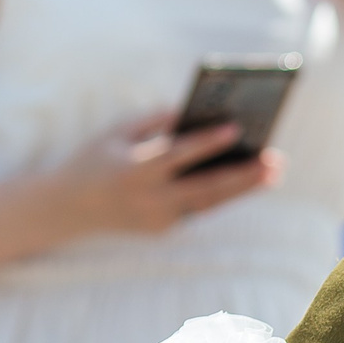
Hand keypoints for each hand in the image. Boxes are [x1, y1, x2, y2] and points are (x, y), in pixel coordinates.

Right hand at [54, 109, 283, 237]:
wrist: (69, 207)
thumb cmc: (96, 157)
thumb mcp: (117, 132)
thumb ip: (155, 122)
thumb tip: (196, 113)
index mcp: (134, 170)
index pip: (178, 155)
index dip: (207, 142)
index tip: (236, 128)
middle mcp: (149, 199)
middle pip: (206, 188)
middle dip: (243, 175)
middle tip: (274, 161)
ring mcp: (158, 219)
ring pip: (209, 203)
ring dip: (243, 189)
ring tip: (272, 173)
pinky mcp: (163, 230)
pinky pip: (197, 208)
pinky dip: (221, 194)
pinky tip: (247, 181)